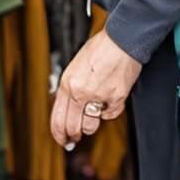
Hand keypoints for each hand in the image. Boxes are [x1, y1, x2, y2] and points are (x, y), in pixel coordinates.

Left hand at [50, 30, 141, 149]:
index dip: (59, 134)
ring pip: (91, 125)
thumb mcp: (75, 66)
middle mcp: (81, 92)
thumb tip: (65, 105)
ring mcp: (99, 95)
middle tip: (76, 137)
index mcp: (68, 83)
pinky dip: (110, 111)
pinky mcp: (117, 97)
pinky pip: (110, 114)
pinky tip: (109, 100)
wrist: (122, 39)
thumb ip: (69, 87)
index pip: (57, 119)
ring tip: (95, 112)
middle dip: (74, 135)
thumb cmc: (101, 48)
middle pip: (73, 127)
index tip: (63, 140)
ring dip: (92, 123)